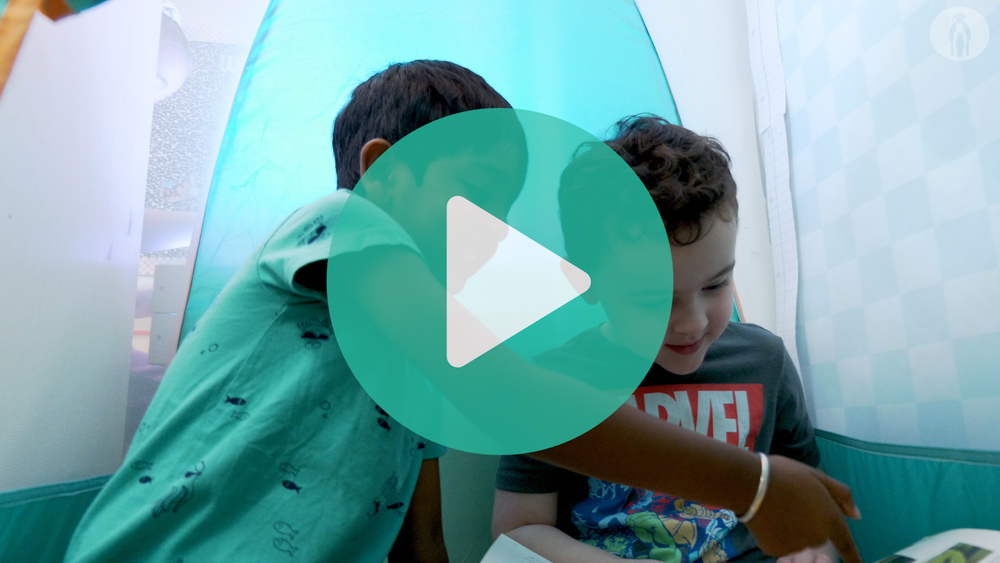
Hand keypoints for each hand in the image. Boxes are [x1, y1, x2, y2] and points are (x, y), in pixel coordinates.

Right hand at [745, 455, 860, 562]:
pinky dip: (775, 534)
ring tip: (775, 507)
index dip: (854, 558)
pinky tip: (766, 518)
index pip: (846, 544)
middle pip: (816, 534)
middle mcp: (817, 537)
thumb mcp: (816, 476)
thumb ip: (841, 495)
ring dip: (790, 528)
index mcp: (830, 518)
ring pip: (797, 539)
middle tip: (790, 502)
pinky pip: (779, 543)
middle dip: (807, 522)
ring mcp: (796, 546)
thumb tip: (857, 515)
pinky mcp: (775, 550)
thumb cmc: (784, 474)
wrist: (750, 483)